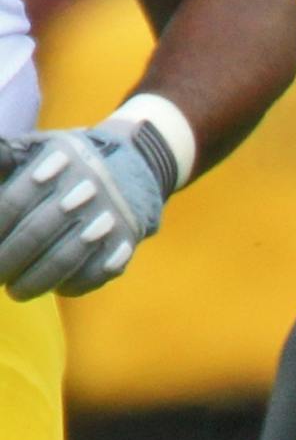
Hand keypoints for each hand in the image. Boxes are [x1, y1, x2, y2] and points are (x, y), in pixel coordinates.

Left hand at [0, 119, 169, 299]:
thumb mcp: (39, 148)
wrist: (138, 165)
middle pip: (36, 234)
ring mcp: (109, 218)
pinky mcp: (127, 241)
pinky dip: (72, 285)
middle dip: (9, 261)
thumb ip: (7, 162)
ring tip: (17, 292)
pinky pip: (95, 273)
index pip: (14, 202)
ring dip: (36, 281)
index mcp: (56, 162)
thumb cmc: (71, 162)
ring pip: (64, 259)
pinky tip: (55, 288)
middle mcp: (84, 189)